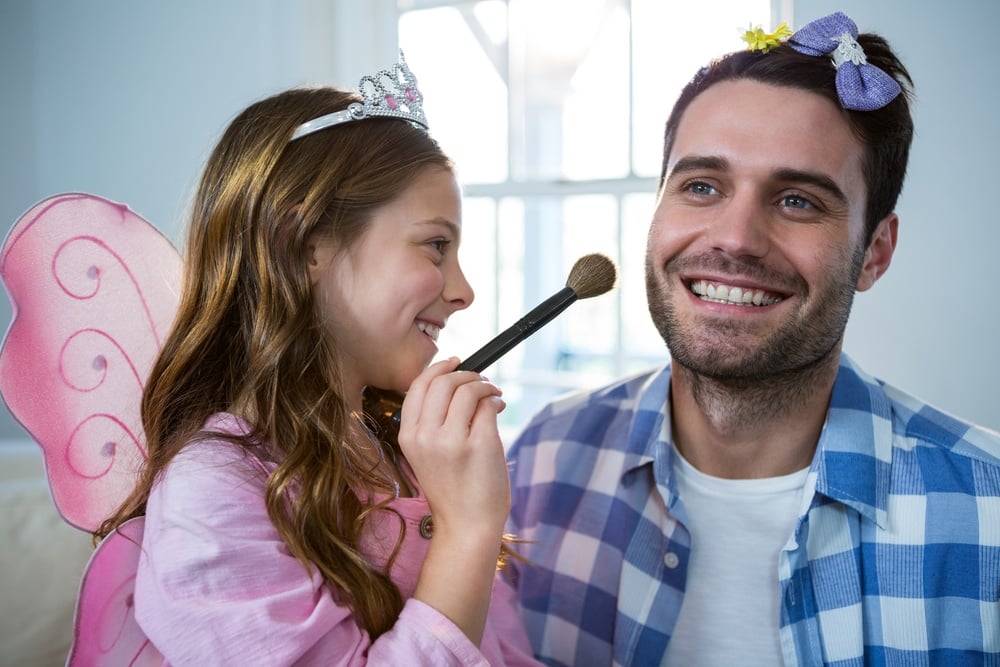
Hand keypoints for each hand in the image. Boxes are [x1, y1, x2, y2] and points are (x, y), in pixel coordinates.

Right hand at [397, 357, 509, 536]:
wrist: (466, 525)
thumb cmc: (451, 489)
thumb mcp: (426, 454)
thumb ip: (433, 421)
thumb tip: (457, 382)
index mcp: (408, 436)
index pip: (417, 386)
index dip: (437, 368)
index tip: (454, 362)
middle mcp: (426, 436)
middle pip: (443, 382)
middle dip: (465, 373)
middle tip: (480, 379)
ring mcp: (452, 440)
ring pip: (467, 389)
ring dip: (484, 385)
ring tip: (493, 393)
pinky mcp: (480, 444)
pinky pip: (487, 406)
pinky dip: (495, 400)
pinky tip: (498, 405)